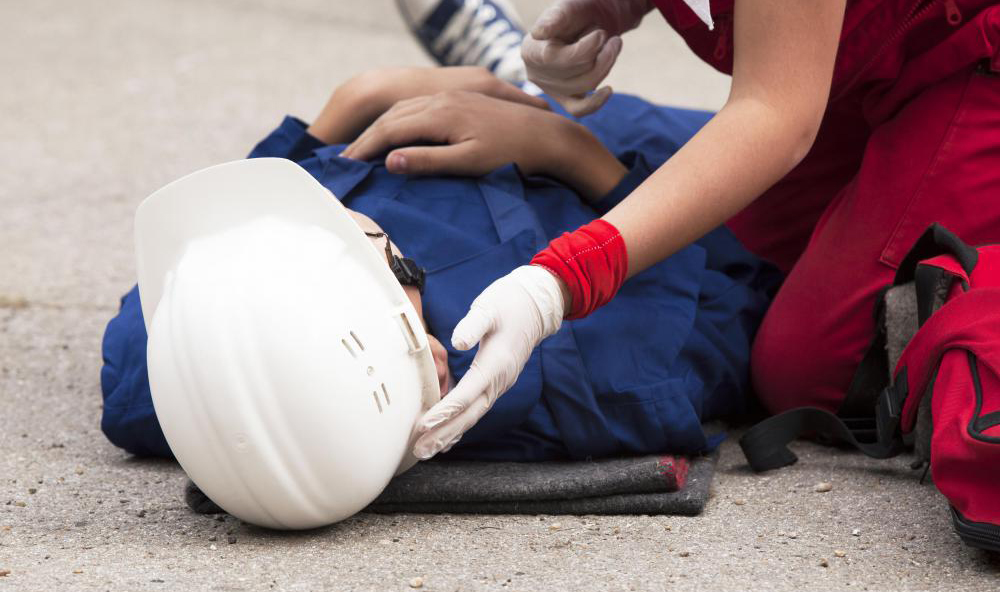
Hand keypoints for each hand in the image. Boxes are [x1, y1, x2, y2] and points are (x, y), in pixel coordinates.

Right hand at [341, 90, 565, 175]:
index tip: (347, 166)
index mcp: (440, 115)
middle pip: (392, 117)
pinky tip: (398, 132)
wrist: (547, 133)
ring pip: (404, 109)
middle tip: (347, 161)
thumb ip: (428, 161)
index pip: (390, 131)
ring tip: (365, 149)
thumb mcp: (468, 163)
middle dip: (367, 139)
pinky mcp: (461, 100)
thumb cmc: (511, 154)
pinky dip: (400, 120)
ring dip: (381, 128)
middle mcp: (442, 100)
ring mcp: (451, 97)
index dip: (366, 149)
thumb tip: (390, 162)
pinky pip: (419, 106)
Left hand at [412, 266, 567, 458]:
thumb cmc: (509, 303)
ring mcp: (499, 384)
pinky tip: (447, 438)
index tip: (424, 425)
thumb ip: (473, 325)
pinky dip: (461, 425)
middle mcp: (499, 380)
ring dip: (450, 434)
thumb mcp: (489, 308)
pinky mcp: (496, 382)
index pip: (467, 393)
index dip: (445, 411)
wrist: (536, 306)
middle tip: (421, 451)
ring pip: (473, 415)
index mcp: (495, 364)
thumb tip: (457, 342)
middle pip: (469, 414)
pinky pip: (477, 409)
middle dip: (444, 433)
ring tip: (427, 451)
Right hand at [521, 0, 652, 115]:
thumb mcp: (566, 9)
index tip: (600, 33)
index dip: (584, 48)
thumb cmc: (576, 13)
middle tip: (608, 36)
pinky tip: (608, 90)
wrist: (590, 21)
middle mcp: (536, 73)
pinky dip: (596, 102)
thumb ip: (554, 19)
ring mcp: (551, 89)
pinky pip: (579, 109)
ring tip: (614, 44)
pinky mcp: (566, 99)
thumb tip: (538, 33)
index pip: (555, 59)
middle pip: (573, 74)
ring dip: (606, 64)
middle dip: (599, 54)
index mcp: (530, 51)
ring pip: (584, 86)